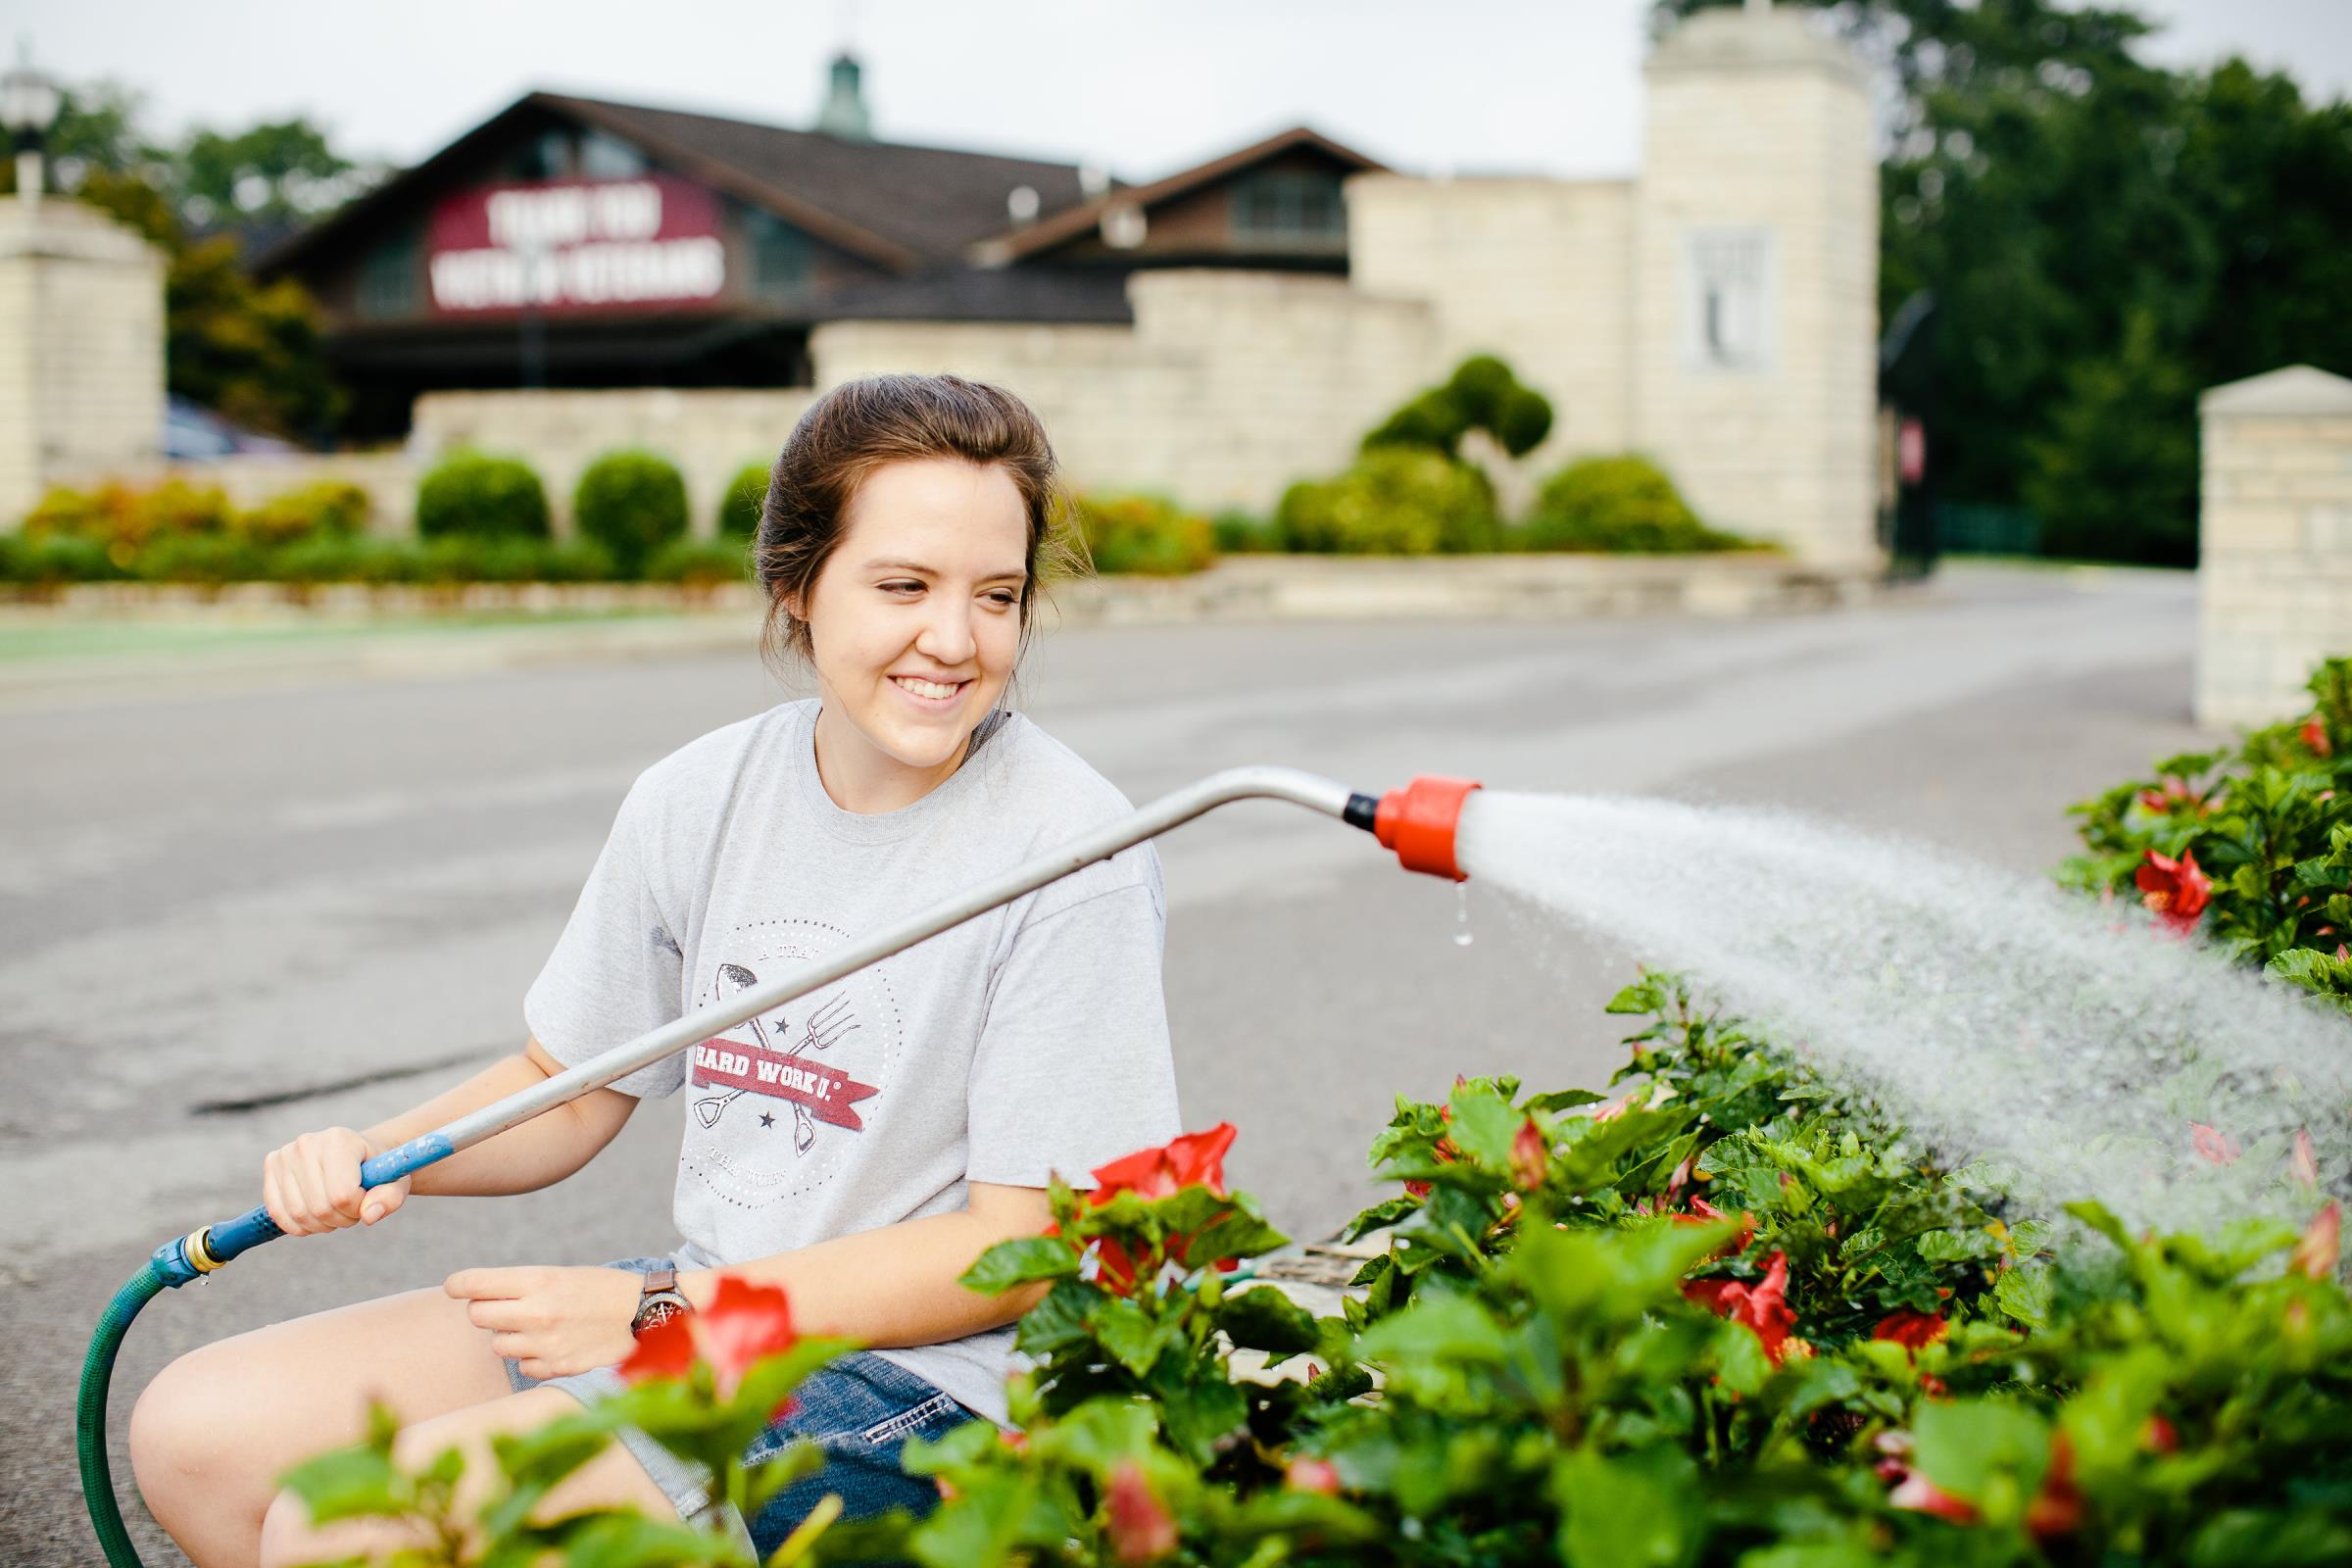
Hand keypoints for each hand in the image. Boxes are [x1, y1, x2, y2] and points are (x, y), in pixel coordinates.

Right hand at [263, 1126, 409, 1235]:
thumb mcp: (394, 1182)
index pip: (342, 1194)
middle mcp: (308, 1143)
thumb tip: (370, 1215)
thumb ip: (389, 1198)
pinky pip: (278, 1213)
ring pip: (298, 1214)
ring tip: (336, 1210)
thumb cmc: (378, 1170)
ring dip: (321, 1225)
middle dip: (341, 1219)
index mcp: (340, 1140)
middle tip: (352, 1209)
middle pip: (320, 1207)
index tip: (365, 1199)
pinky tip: (315, 1217)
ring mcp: (285, 1154)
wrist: (357, 1154)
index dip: (356, 1208)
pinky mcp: (271, 1166)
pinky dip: (299, 1226)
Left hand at [444, 1265, 646, 1379]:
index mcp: (538, 1279)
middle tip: (505, 1307)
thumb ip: (520, 1285)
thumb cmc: (600, 1289)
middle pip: (477, 1315)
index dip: (458, 1284)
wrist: (644, 1315)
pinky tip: (554, 1344)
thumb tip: (473, 1295)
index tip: (454, 1287)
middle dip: (485, 1310)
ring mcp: (544, 1343)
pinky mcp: (554, 1367)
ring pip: (497, 1344)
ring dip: (509, 1335)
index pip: (474, 1283)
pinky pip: (521, 1365)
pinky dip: (531, 1357)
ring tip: (538, 1326)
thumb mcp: (561, 1274)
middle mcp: (537, 1311)